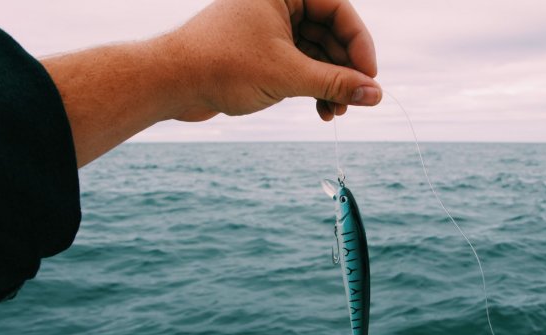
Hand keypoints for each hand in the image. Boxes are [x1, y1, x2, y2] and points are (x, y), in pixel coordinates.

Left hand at [165, 0, 380, 121]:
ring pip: (315, 53)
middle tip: (355, 102)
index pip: (339, 10)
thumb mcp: (287, 75)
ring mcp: (269, 28)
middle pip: (330, 34)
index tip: (370, 79)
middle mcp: (278, 3)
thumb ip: (335, 83)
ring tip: (335, 112)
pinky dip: (311, 87)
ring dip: (329, 84)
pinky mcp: (262, 51)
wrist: (170, 83)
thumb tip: (376, 94)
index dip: (360, 46)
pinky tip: (320, 110)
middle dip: (344, 71)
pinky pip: (299, 65)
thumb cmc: (221, 65)